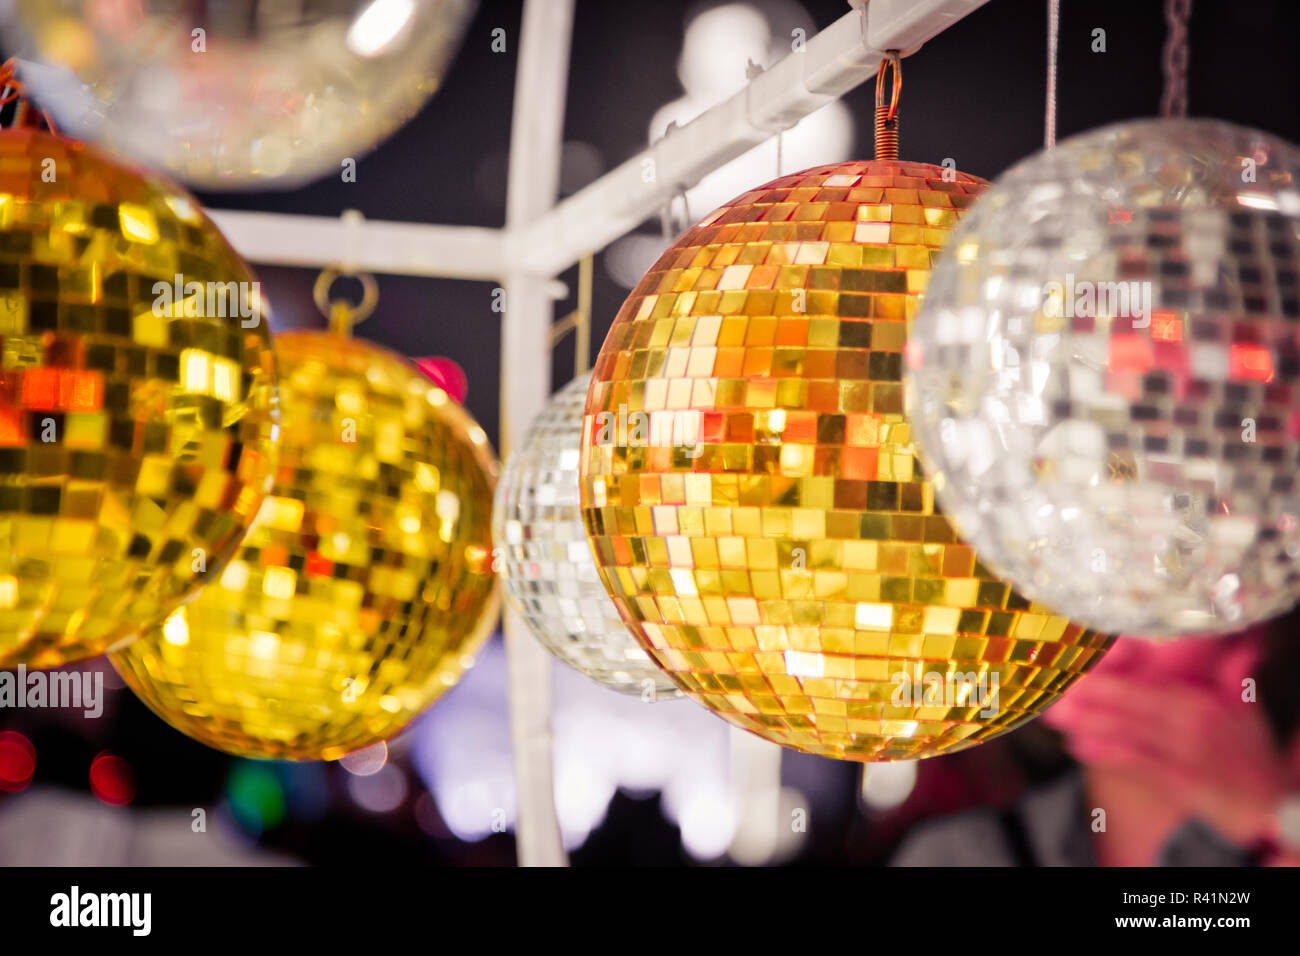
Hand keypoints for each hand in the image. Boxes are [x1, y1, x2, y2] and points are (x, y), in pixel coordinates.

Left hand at [1045, 657, 1287, 845]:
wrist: (1274, 805)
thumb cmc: (1250, 755)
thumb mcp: (1243, 711)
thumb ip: (1232, 676)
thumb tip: (1242, 643)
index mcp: (1200, 699)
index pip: (1146, 679)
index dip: (1110, 669)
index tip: (1077, 660)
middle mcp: (1192, 720)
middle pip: (1130, 700)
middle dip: (1089, 692)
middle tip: (1052, 684)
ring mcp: (1187, 752)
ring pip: (1128, 730)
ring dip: (1088, 720)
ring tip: (1054, 711)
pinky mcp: (1184, 784)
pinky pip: (1139, 764)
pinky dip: (1108, 754)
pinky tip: (1078, 745)